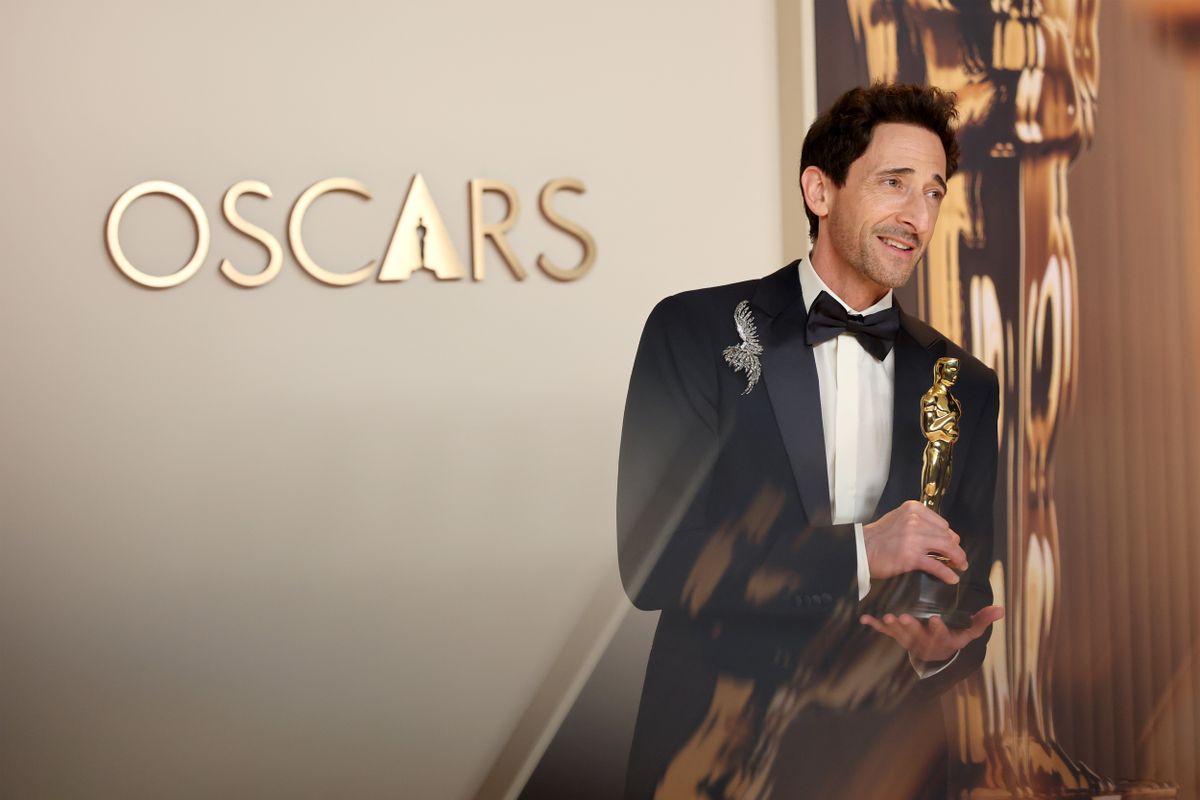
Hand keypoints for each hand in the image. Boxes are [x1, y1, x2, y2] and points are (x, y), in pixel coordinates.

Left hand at [858, 606, 1004, 663]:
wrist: (935, 653)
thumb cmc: (954, 636)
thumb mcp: (969, 631)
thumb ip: (982, 620)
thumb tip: (1000, 610)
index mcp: (941, 638)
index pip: (940, 634)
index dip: (937, 628)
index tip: (935, 619)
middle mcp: (923, 640)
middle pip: (916, 634)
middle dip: (910, 627)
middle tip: (904, 617)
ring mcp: (908, 638)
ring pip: (899, 633)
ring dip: (892, 626)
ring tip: (886, 617)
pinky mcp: (897, 635)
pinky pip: (884, 631)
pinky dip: (874, 625)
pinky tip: (864, 618)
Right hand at [862, 500, 965, 583]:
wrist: (859, 549)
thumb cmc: (878, 537)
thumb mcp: (899, 519)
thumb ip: (918, 523)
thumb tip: (941, 537)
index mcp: (914, 509)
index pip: (942, 524)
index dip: (949, 536)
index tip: (952, 545)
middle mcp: (915, 521)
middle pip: (947, 536)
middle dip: (956, 549)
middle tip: (959, 559)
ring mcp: (913, 538)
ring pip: (946, 548)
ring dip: (957, 559)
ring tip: (960, 566)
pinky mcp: (910, 557)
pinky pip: (936, 565)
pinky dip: (947, 573)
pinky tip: (952, 578)